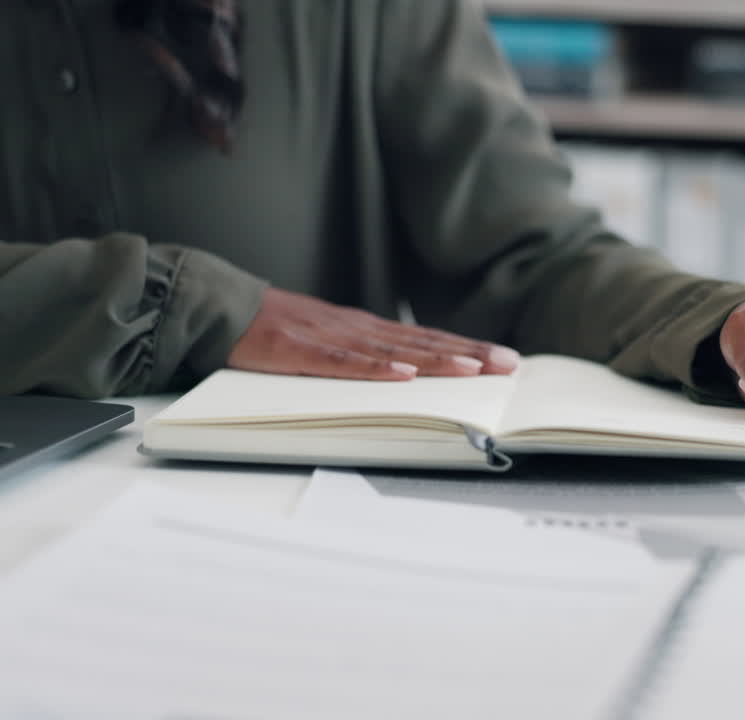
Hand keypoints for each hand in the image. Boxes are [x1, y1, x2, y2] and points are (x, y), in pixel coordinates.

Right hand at [227, 288, 519, 379]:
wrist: (219, 305)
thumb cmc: (274, 328)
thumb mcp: (328, 340)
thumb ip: (364, 353)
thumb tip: (406, 372)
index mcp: (365, 329)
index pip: (426, 339)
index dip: (466, 348)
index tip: (503, 359)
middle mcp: (357, 329)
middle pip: (421, 343)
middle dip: (467, 353)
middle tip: (507, 365)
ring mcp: (329, 338)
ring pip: (391, 352)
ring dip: (434, 360)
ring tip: (471, 368)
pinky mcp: (299, 350)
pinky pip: (341, 363)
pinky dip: (373, 369)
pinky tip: (402, 375)